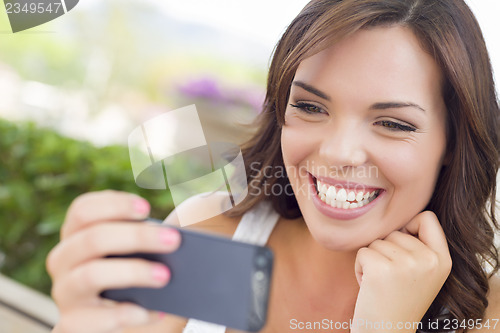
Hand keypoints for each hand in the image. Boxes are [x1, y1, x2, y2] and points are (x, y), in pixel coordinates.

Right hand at [46, 190, 181, 332]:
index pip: (83, 210)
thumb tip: (175, 234)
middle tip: (174, 240)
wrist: (132, 325)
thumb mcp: (142, 254)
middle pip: (93, 239)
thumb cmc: (139, 278)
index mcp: (77, 234)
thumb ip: (151, 240)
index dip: (114, 205)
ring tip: (165, 276)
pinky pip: (95, 320)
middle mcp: (64, 259)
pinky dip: (127, 314)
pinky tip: (155, 312)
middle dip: (136, 236)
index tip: (146, 208)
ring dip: (133, 272)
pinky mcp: (72, 324)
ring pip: (92, 275)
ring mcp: (65, 292)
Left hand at [352, 211, 451, 332]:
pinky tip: (370, 286)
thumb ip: (419, 245)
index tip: (403, 246)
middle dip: (387, 251)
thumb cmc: (398, 300)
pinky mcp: (382, 268)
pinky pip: (363, 251)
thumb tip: (399, 213)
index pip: (427, 217)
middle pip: (396, 230)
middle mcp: (429, 260)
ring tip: (381, 284)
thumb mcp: (423, 272)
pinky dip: (360, 267)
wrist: (386, 332)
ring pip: (377, 241)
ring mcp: (406, 264)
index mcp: (443, 260)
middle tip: (391, 278)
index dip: (410, 226)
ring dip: (372, 260)